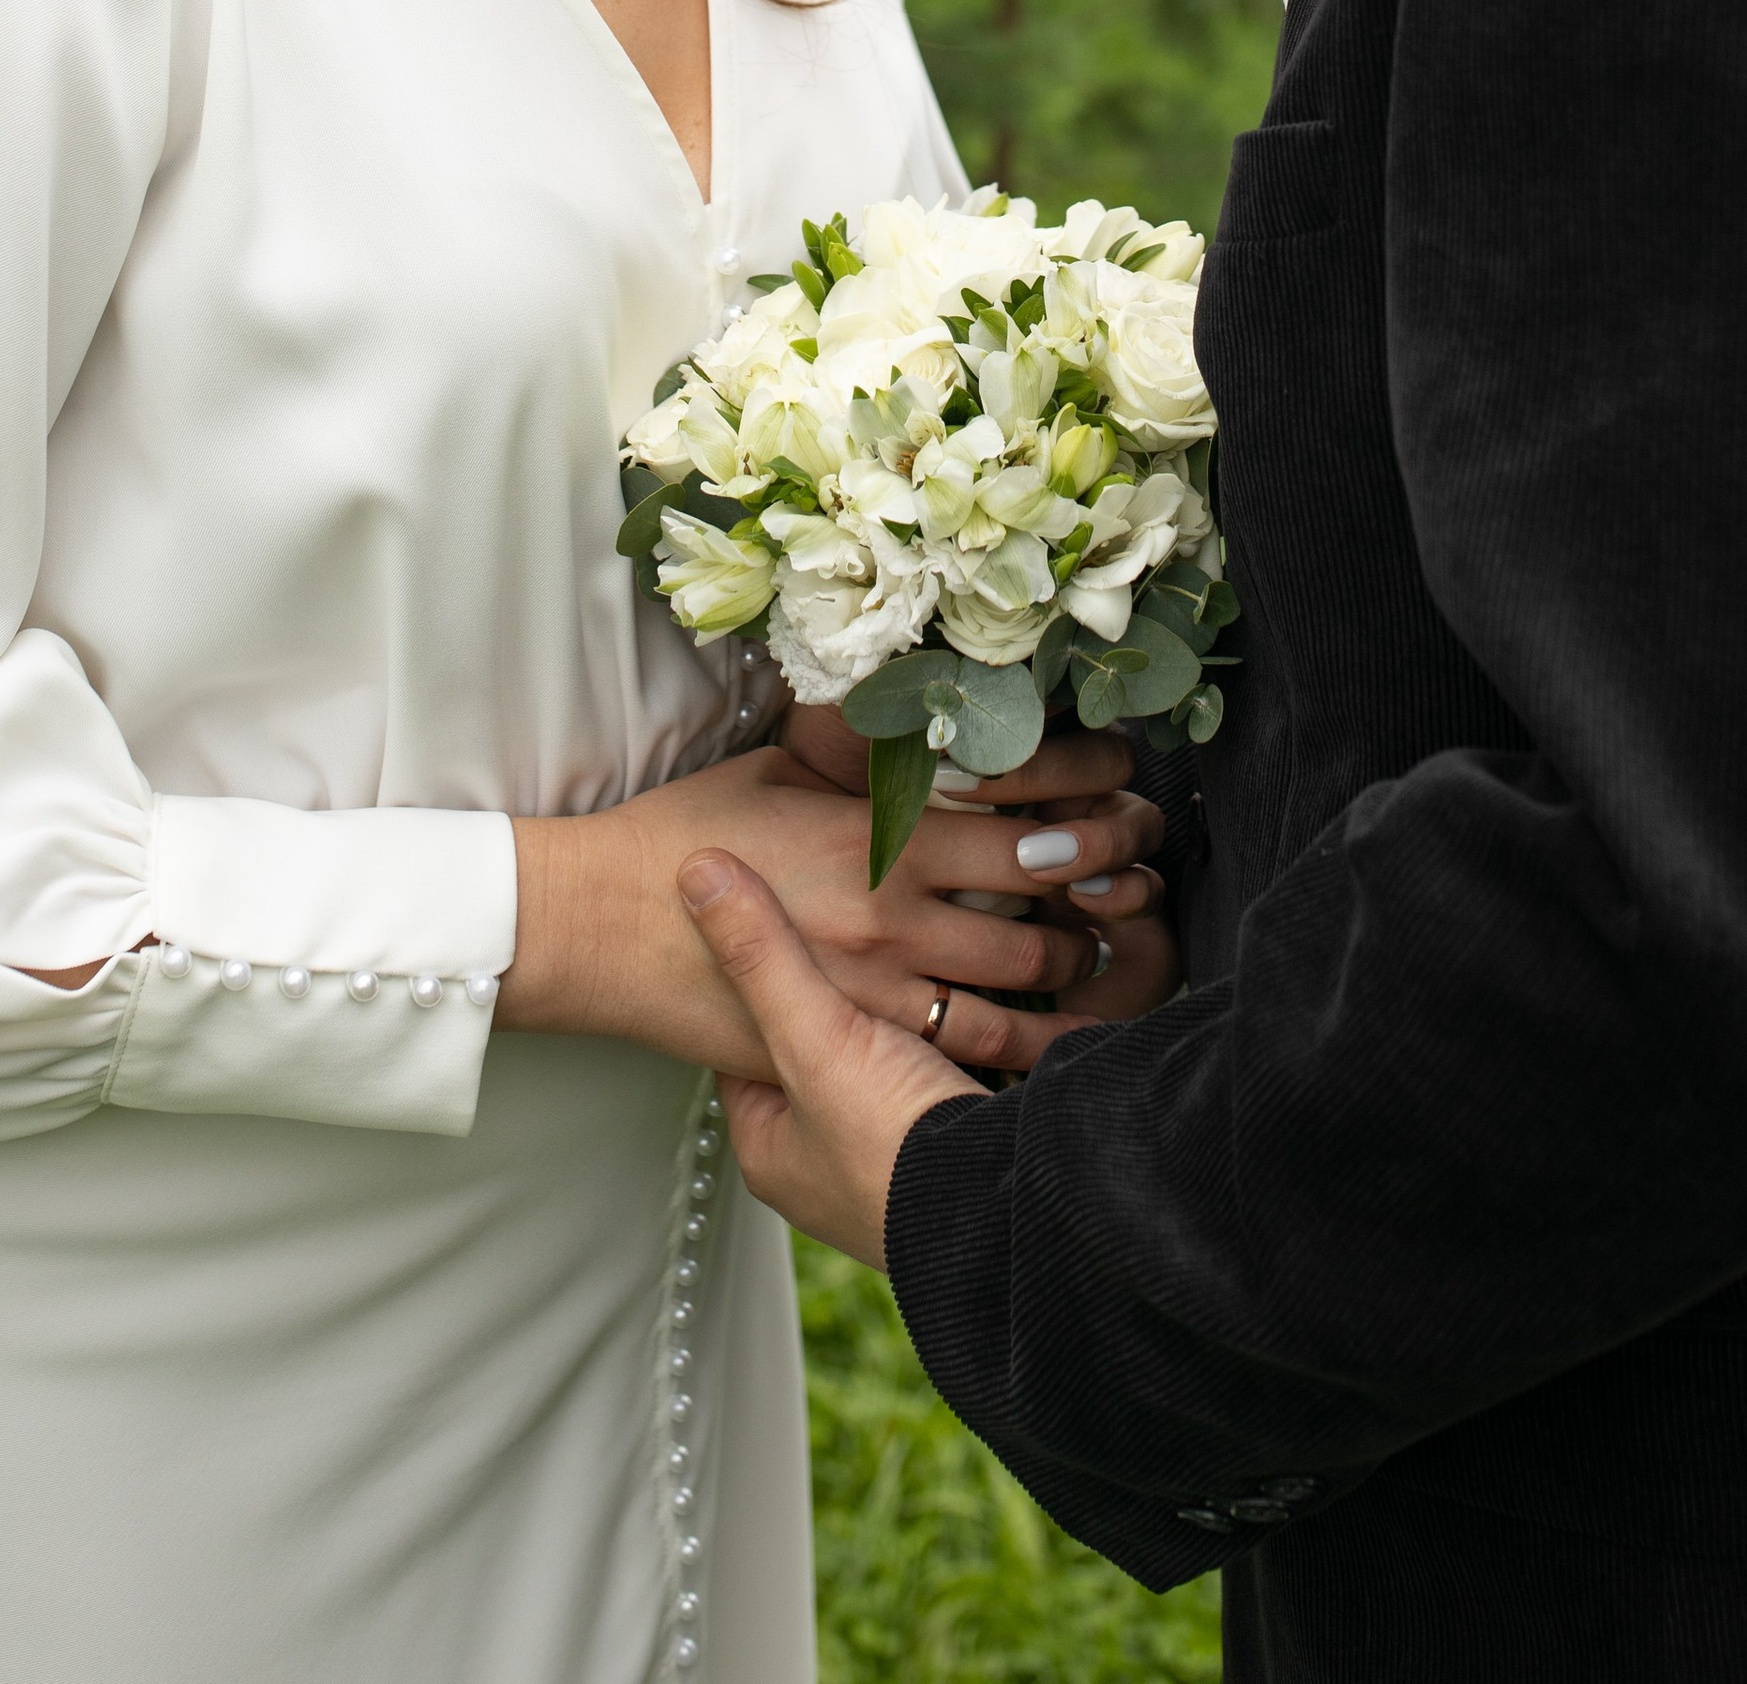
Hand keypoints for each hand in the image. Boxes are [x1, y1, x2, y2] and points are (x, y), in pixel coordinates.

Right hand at [507, 741, 1162, 1074]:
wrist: (605, 925)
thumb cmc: (684, 827)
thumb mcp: (779, 761)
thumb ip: (860, 742)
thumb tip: (918, 695)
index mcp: (882, 839)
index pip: (1025, 822)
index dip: (1092, 808)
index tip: (1127, 792)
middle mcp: (894, 921)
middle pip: (1041, 916)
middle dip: (1105, 897)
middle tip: (1141, 875)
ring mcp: (878, 993)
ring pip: (1017, 994)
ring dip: (1077, 974)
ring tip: (1113, 951)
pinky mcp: (851, 1044)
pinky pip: (962, 1052)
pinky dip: (1023, 1044)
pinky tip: (1057, 1031)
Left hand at [679, 846, 981, 1268]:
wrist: (1012, 1213)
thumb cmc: (893, 1150)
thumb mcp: (814, 1042)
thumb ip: (761, 956)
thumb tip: (696, 871)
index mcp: (773, 1151)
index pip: (742, 1045)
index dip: (749, 976)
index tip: (754, 913)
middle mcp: (826, 1161)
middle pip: (814, 1051)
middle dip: (831, 987)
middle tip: (835, 911)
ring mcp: (894, 1154)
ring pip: (883, 1056)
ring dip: (898, 1003)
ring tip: (908, 931)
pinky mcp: (957, 1137)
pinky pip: (941, 1064)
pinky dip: (951, 1025)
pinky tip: (967, 976)